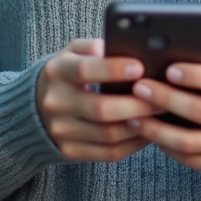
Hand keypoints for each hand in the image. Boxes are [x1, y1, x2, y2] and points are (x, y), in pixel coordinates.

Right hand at [36, 39, 156, 161]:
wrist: (37, 105)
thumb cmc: (69, 72)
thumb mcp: (74, 52)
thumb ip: (95, 47)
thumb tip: (122, 47)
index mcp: (57, 71)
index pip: (84, 70)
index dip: (113, 69)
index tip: (140, 67)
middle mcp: (56, 102)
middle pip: (101, 109)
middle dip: (137, 104)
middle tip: (163, 97)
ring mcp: (61, 130)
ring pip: (109, 135)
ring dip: (141, 126)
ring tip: (161, 113)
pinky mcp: (70, 151)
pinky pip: (109, 153)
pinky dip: (134, 143)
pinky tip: (148, 131)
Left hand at [125, 48, 200, 173]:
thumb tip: (192, 52)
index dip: (195, 76)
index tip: (168, 69)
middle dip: (166, 98)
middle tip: (139, 88)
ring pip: (190, 142)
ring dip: (157, 129)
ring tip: (134, 115)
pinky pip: (191, 160)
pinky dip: (166, 147)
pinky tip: (149, 132)